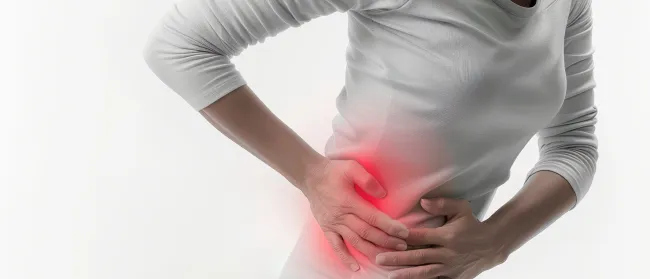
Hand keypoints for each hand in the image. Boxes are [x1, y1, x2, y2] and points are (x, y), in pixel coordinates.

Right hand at [302, 159, 409, 271]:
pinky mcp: (327, 228)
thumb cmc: (333, 171)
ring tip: (388, 257)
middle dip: (386, 241)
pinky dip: (345, 258)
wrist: (310, 176)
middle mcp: (342, 216)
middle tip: (403, 246)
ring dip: (372, 251)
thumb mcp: (351, 167)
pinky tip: (355, 267)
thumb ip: (367, 180)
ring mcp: (334, 224)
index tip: (404, 232)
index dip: (390, 226)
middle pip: (367, 232)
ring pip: (355, 242)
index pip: (373, 217)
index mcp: (350, 201)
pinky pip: (336, 246)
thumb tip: (383, 194)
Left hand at [375, 198, 506, 278]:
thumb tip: (423, 202)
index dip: (404, 237)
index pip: (421, 236)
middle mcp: (448, 253)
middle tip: (379, 259)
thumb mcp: (462, 209)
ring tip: (390, 276)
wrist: (493, 246)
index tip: (388, 236)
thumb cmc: (472, 224)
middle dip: (398, 258)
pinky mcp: (454, 278)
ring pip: (425, 273)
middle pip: (419, 257)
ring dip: (407, 275)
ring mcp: (451, 268)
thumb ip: (442, 203)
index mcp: (448, 236)